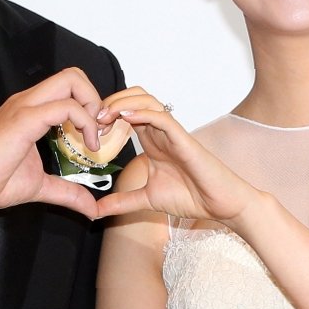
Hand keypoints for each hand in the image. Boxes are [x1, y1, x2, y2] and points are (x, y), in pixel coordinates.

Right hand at [0, 68, 107, 220]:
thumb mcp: (39, 186)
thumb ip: (66, 192)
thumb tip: (91, 208)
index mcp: (29, 110)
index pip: (68, 88)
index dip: (90, 107)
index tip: (96, 137)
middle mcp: (28, 101)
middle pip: (73, 75)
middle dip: (95, 98)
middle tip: (98, 131)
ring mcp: (25, 107)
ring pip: (72, 81)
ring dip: (92, 106)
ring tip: (93, 138)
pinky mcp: (24, 120)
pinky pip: (66, 107)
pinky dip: (85, 122)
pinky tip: (86, 146)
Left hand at [93, 91, 257, 226]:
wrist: (220, 206)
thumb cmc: (192, 198)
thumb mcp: (146, 200)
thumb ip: (122, 203)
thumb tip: (96, 211)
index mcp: (152, 142)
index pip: (126, 113)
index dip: (106, 114)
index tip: (88, 128)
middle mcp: (160, 133)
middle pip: (135, 97)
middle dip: (111, 101)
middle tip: (93, 119)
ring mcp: (172, 134)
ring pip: (148, 100)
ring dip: (123, 103)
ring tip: (104, 117)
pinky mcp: (183, 139)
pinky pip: (162, 117)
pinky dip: (142, 113)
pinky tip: (125, 118)